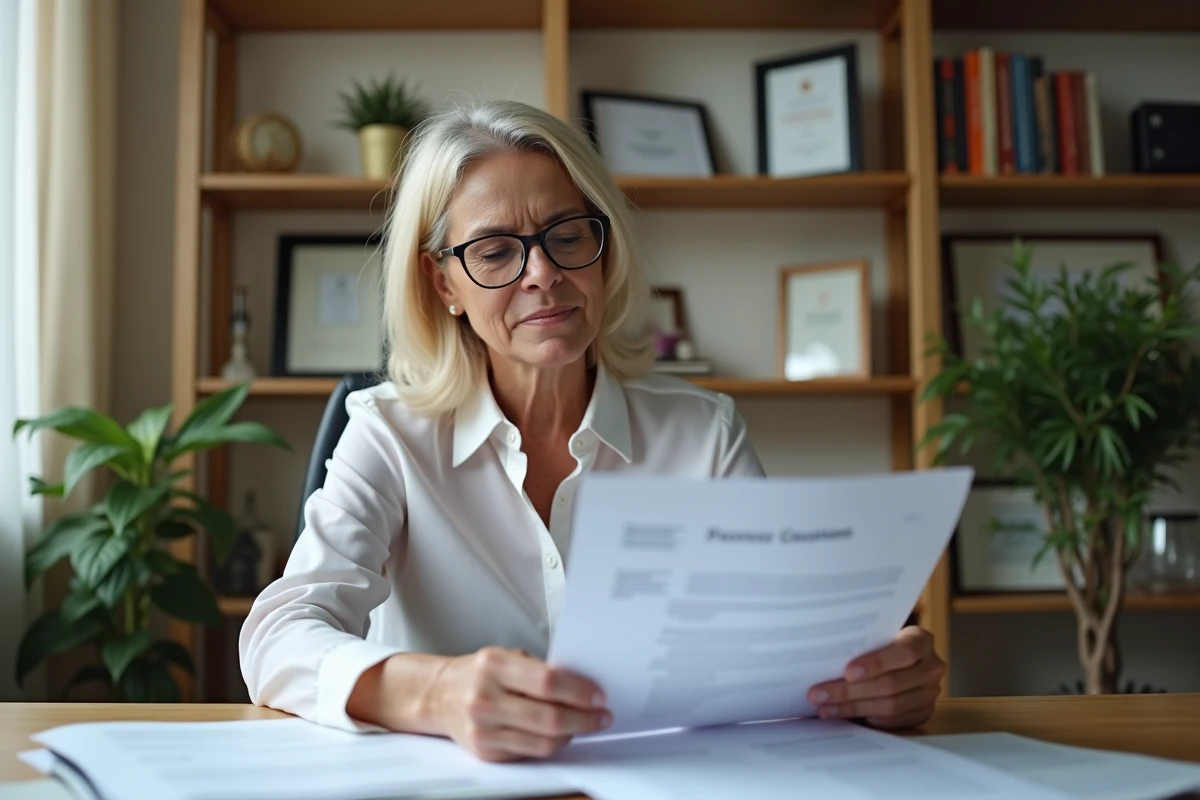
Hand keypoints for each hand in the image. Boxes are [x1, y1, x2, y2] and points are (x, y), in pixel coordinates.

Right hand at [429, 646, 611, 761]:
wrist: (439, 694)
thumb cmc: (478, 673)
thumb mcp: (506, 657)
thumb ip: (540, 670)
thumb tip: (582, 685)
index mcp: (494, 665)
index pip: (547, 681)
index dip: (579, 691)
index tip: (598, 695)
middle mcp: (485, 698)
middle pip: (549, 717)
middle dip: (584, 718)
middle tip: (601, 716)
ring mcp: (483, 728)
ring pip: (543, 742)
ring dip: (572, 734)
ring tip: (584, 724)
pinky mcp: (485, 751)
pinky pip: (530, 753)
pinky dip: (551, 744)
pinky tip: (559, 734)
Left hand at [807, 626, 943, 729]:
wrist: (902, 659)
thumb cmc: (881, 643)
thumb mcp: (877, 636)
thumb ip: (861, 644)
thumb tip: (823, 658)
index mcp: (921, 640)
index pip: (905, 652)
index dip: (876, 663)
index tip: (847, 672)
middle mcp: (931, 667)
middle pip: (891, 683)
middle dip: (850, 691)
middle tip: (819, 694)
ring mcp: (929, 693)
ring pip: (890, 706)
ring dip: (853, 708)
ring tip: (825, 708)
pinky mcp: (923, 713)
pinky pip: (893, 721)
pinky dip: (866, 718)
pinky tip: (843, 715)